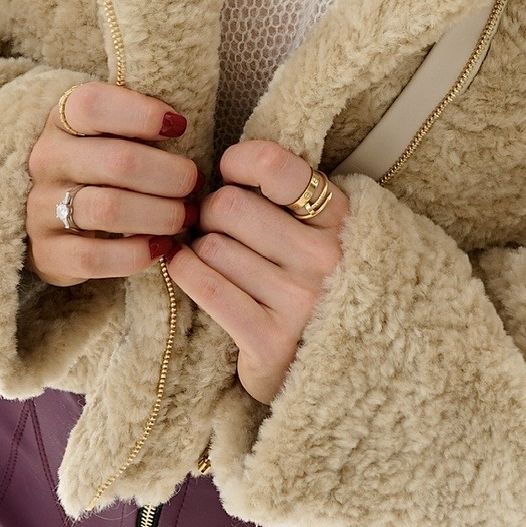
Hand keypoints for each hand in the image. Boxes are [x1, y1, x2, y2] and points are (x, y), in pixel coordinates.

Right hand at [25, 81, 201, 286]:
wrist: (50, 222)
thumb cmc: (100, 169)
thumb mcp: (109, 136)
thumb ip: (138, 126)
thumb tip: (180, 125)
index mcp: (62, 121)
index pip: (94, 105)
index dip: (143, 114)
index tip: (178, 127)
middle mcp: (47, 160)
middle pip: (118, 161)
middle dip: (171, 175)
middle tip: (195, 184)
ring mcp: (41, 207)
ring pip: (109, 209)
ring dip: (161, 215)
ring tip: (184, 217)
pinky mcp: (47, 252)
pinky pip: (95, 256)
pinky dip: (137, 253)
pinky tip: (161, 247)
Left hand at [165, 141, 351, 406]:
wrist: (338, 363)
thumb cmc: (314, 279)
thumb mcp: (320, 226)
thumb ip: (284, 191)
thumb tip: (216, 166)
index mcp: (341, 216)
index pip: (272, 165)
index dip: (237, 163)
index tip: (230, 176)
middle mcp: (326, 256)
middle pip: (228, 206)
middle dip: (209, 213)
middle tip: (217, 227)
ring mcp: (301, 301)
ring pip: (211, 247)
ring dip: (199, 250)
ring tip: (216, 259)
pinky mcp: (271, 342)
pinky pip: (206, 286)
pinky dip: (184, 272)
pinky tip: (186, 268)